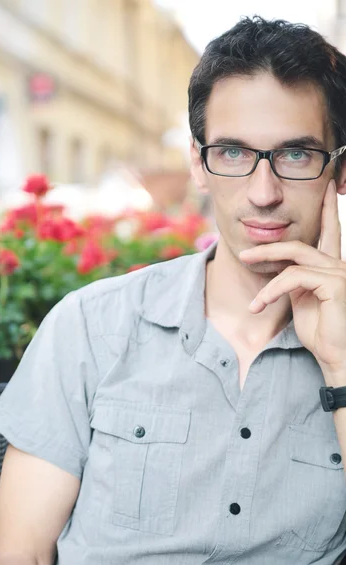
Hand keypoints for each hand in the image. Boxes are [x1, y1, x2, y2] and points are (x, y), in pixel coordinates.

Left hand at [239, 179, 345, 377]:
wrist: (336, 358)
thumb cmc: (321, 334)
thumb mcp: (302, 301)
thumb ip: (295, 281)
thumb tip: (281, 270)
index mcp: (334, 268)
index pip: (328, 233)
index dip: (325, 211)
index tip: (326, 190)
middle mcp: (340, 265)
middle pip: (301, 243)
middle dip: (270, 246)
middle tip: (244, 252)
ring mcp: (341, 272)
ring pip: (294, 258)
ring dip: (264, 266)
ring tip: (245, 276)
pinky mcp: (336, 283)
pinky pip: (294, 277)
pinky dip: (273, 289)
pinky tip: (260, 303)